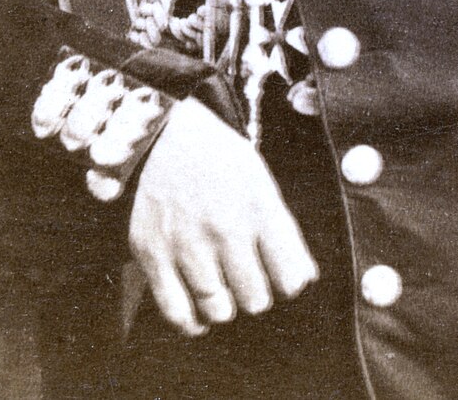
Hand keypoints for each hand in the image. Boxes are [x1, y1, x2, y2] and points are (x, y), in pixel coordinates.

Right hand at [129, 96, 317, 335]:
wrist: (163, 135)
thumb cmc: (218, 159)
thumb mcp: (260, 181)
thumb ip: (282, 229)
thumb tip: (304, 277)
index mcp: (258, 207)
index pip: (291, 277)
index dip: (290, 283)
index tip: (282, 278)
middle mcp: (225, 229)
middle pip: (255, 299)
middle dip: (256, 294)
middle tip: (248, 280)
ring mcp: (187, 244)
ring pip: (219, 310)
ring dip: (225, 306)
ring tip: (223, 291)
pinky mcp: (152, 254)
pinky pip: (176, 311)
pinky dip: (191, 322)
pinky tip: (199, 315)